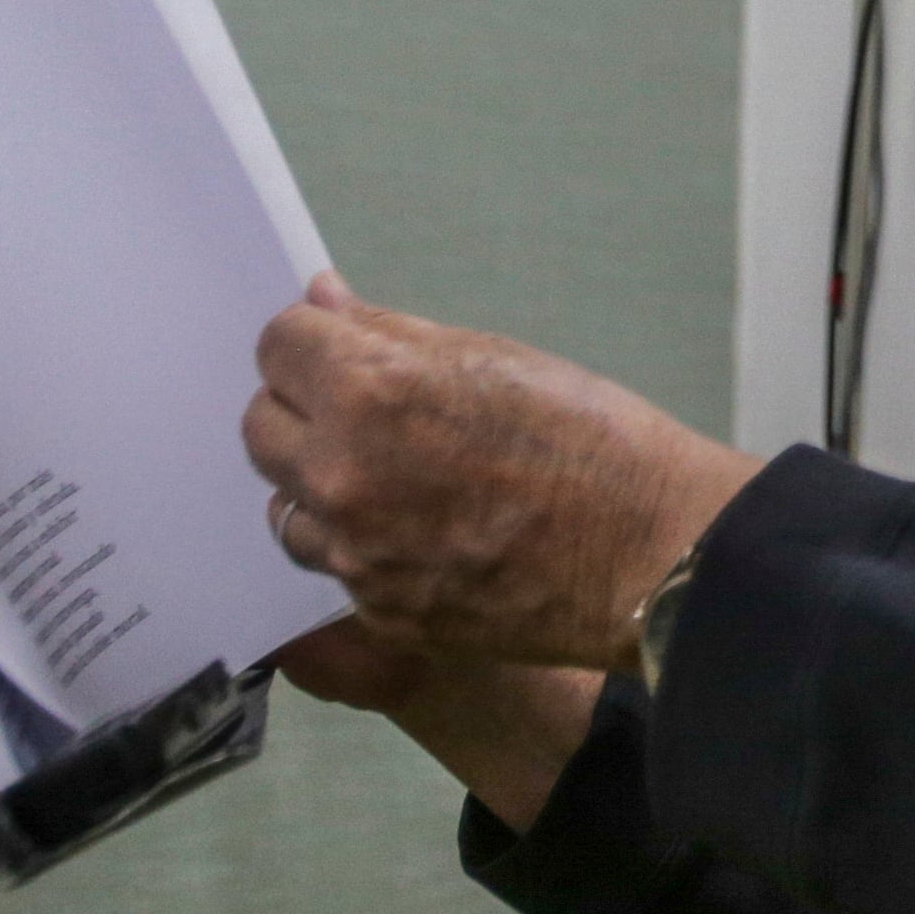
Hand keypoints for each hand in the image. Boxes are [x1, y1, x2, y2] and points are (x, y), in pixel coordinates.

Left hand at [243, 275, 759, 809]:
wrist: (652, 554)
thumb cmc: (592, 442)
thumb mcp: (492, 357)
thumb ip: (388, 334)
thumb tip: (324, 303)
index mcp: (369, 393)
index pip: (277, 347)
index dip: (312, 344)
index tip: (338, 352)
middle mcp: (344, 475)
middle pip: (261, 429)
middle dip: (302, 410)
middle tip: (363, 412)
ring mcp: (356, 553)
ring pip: (287, 507)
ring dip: (322, 485)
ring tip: (395, 480)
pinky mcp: (378, 610)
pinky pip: (335, 567)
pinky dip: (362, 545)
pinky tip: (423, 533)